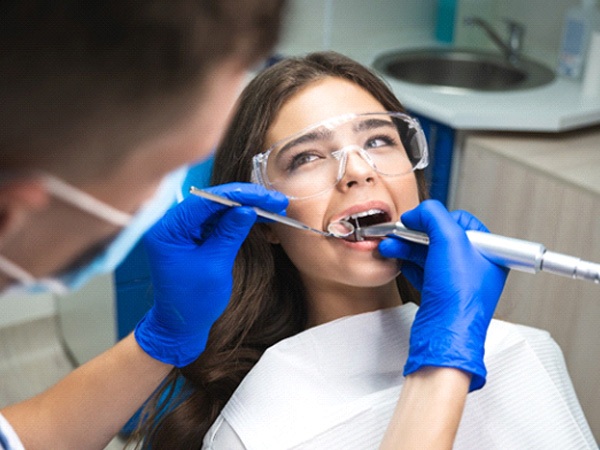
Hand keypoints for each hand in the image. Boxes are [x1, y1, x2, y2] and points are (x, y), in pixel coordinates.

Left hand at [134, 182, 287, 366]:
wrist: (180, 326)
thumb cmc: (192, 302)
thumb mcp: (215, 266)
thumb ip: (230, 233)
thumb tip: (247, 209)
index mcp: (168, 229)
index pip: (205, 201)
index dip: (238, 196)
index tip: (264, 196)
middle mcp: (172, 224)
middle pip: (212, 201)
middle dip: (245, 199)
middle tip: (274, 201)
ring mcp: (182, 229)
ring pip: (217, 209)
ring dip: (245, 207)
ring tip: (272, 207)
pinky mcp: (192, 236)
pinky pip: (217, 221)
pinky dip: (237, 219)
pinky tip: (258, 216)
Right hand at [378, 200, 507, 390]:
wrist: (445, 335)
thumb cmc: (458, 297)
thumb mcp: (449, 240)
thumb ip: (434, 216)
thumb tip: (419, 212)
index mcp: (488, 251)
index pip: (461, 221)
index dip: (436, 218)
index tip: (416, 220)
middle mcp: (475, 266)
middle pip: (440, 237)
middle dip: (414, 234)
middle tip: (398, 233)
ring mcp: (457, 281)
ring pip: (429, 254)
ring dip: (406, 247)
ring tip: (390, 247)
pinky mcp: (441, 294)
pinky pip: (423, 271)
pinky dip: (409, 264)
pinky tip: (399, 261)